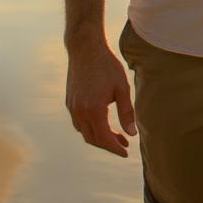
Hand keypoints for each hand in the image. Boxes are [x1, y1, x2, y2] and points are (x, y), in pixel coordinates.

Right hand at [65, 39, 136, 157]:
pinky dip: (91, 128)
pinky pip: (79, 123)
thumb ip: (127, 112)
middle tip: (125, 144)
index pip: (104, 138)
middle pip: (93, 139)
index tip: (127, 152)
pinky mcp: (70, 102)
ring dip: (100, 137)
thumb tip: (132, 133)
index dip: (115, 148)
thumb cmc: (107, 66)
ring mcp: (72, 108)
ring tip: (117, 135)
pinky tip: (103, 123)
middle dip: (109, 145)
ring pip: (85, 132)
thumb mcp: (122, 88)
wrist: (85, 49)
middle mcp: (79, 112)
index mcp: (93, 110)